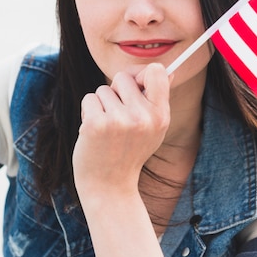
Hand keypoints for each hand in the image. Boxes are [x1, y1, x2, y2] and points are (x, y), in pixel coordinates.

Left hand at [73, 63, 170, 196]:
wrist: (109, 186)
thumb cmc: (130, 152)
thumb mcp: (154, 129)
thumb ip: (158, 100)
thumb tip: (168, 71)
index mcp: (160, 116)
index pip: (156, 72)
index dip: (142, 73)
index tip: (135, 83)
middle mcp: (142, 117)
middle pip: (123, 77)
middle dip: (116, 91)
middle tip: (118, 115)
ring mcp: (119, 121)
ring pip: (104, 89)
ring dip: (102, 105)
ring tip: (107, 128)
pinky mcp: (96, 124)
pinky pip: (90, 99)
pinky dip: (88, 111)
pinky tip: (94, 132)